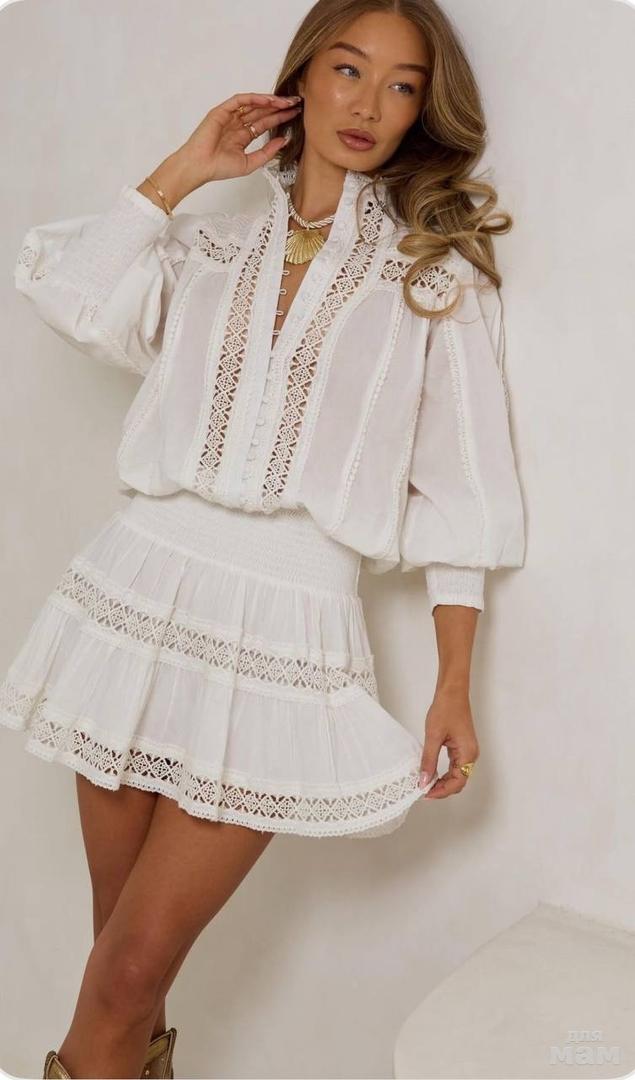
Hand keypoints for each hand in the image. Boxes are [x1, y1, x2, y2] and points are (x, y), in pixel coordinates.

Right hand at [176, 91, 302, 186]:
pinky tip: (268, 100)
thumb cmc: (219, 168)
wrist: (200, 167)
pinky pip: (240, 100)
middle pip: (262, 111)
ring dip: (270, 101)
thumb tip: (284, 141)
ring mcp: (230, 116)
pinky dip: (254, 98)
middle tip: (296, 103)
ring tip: (286, 101)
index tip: (295, 114)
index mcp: (243, 136)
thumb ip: (267, 152)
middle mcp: (237, 124)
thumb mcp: (250, 163)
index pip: (265, 123)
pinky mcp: (222, 111)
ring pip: (253, 104)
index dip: (280, 118)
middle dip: (279, 107)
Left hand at [419, 687, 479, 798]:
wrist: (452, 692)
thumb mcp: (433, 736)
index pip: (457, 782)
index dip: (441, 791)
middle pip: (458, 781)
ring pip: (457, 775)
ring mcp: (468, 751)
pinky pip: (455, 766)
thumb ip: (428, 760)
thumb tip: (423, 781)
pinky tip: (432, 772)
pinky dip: (444, 773)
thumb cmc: (445, 709)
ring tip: (425, 783)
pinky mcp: (462, 747)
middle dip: (442, 789)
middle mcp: (471, 755)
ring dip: (442, 781)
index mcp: (467, 754)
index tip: (425, 793)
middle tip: (423, 790)